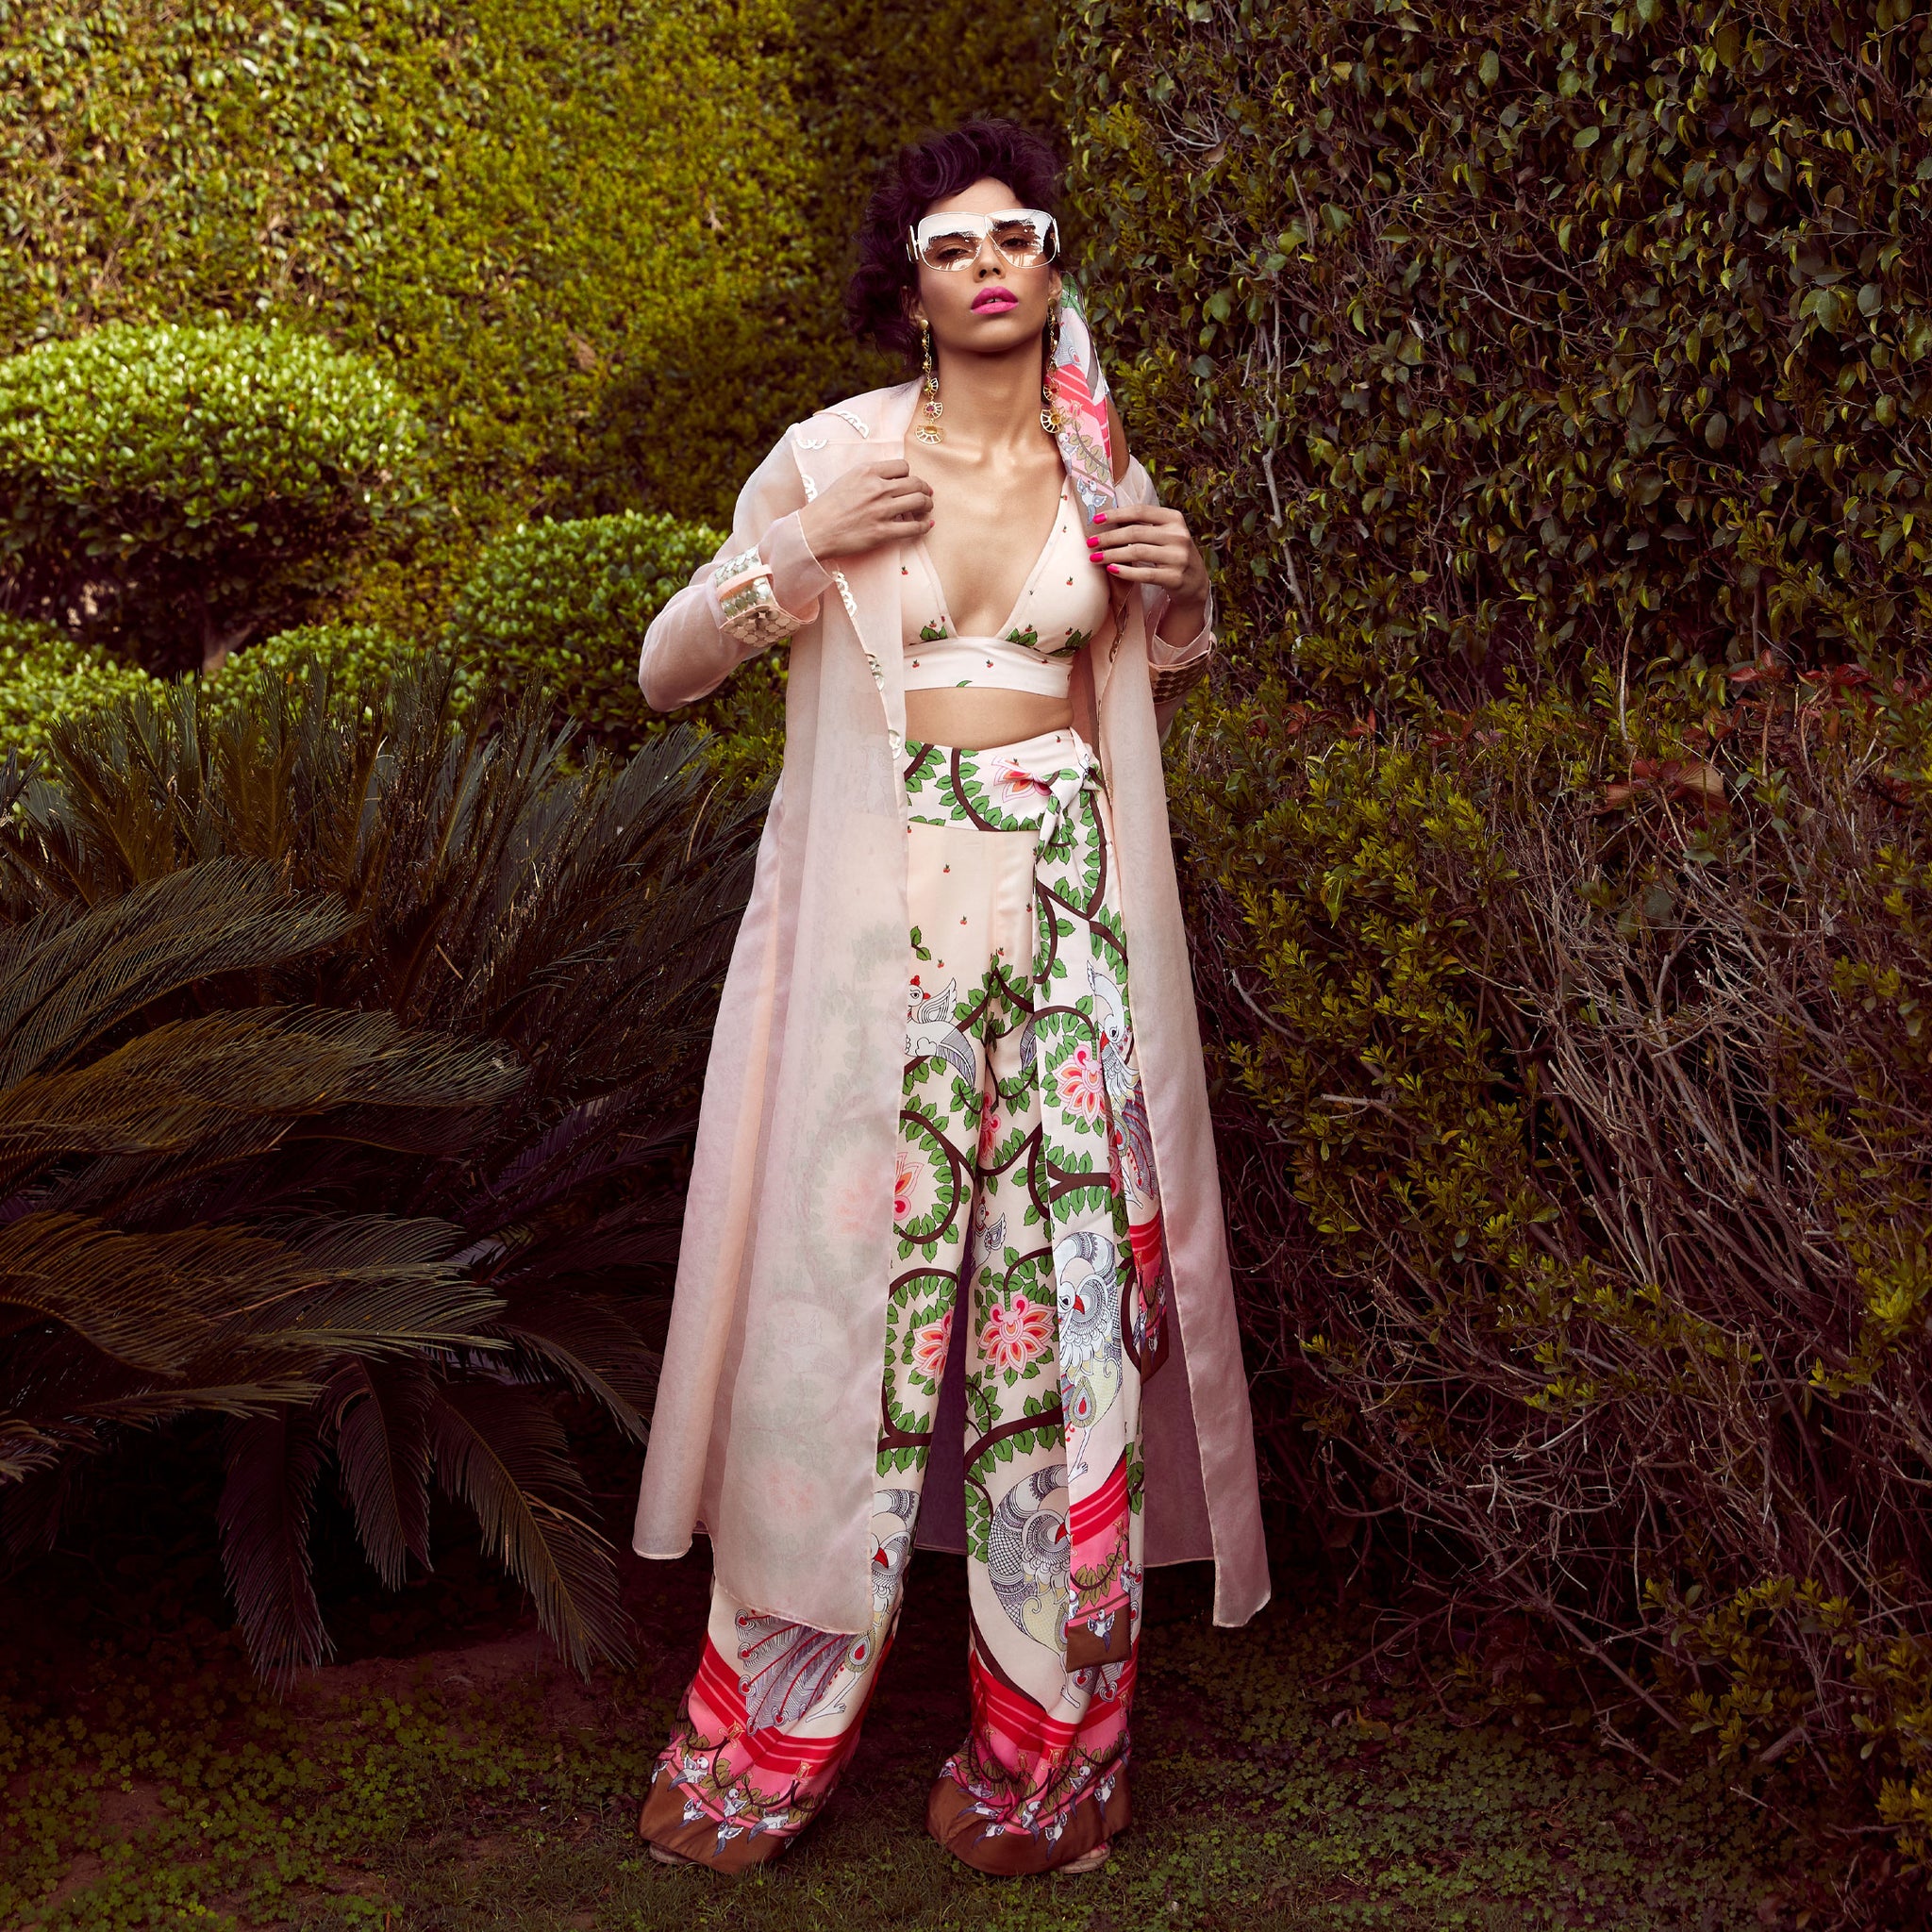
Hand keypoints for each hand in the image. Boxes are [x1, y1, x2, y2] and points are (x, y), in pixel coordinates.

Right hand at [796, 461, 933, 562]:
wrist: (815, 530)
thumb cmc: (828, 506)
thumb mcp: (847, 479)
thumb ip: (869, 476)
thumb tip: (892, 479)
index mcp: (868, 471)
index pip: (903, 467)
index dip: (908, 475)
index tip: (907, 483)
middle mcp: (877, 488)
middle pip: (915, 483)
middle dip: (924, 489)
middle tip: (927, 494)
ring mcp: (881, 510)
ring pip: (919, 502)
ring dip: (927, 505)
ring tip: (927, 508)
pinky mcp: (882, 532)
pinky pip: (913, 527)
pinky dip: (923, 526)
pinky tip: (926, 525)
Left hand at [1084, 504, 1208, 601]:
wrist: (1195, 582)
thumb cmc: (1172, 554)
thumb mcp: (1165, 534)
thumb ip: (1144, 525)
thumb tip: (1107, 520)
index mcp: (1174, 519)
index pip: (1140, 511)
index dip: (1116, 514)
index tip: (1096, 519)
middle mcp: (1178, 535)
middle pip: (1135, 532)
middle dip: (1109, 537)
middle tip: (1090, 543)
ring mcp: (1178, 557)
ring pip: (1137, 552)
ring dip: (1112, 554)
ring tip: (1095, 558)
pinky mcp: (1175, 577)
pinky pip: (1144, 574)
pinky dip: (1125, 571)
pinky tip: (1111, 570)